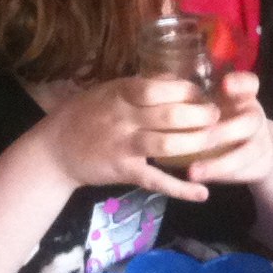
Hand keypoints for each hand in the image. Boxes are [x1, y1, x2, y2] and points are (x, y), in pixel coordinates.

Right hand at [38, 76, 218, 201]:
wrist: (54, 149)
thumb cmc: (85, 114)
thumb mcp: (108, 91)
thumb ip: (140, 87)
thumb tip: (176, 79)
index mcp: (121, 93)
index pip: (161, 87)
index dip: (188, 91)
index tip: (204, 94)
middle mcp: (124, 117)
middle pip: (170, 114)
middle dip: (200, 115)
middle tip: (217, 116)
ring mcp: (124, 146)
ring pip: (167, 144)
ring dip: (196, 144)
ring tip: (214, 141)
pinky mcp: (124, 171)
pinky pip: (156, 180)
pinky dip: (181, 188)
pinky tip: (203, 193)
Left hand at [186, 70, 272, 186]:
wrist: (255, 149)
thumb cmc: (223, 119)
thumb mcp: (214, 103)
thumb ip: (195, 95)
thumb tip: (162, 85)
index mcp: (242, 96)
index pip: (249, 84)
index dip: (240, 83)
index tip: (225, 85)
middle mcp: (253, 115)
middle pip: (250, 120)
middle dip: (224, 131)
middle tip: (202, 138)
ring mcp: (258, 139)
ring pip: (247, 151)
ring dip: (219, 162)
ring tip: (192, 170)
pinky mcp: (254, 160)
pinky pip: (238, 168)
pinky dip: (215, 172)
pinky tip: (195, 175)